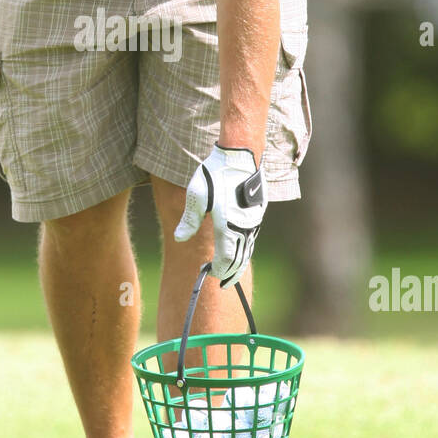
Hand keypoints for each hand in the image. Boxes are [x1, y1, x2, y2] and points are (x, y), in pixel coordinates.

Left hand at [174, 143, 267, 287]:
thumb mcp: (196, 196)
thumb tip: (179, 238)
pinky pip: (251, 236)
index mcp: (229, 225)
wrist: (240, 155)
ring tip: (230, 269)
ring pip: (248, 247)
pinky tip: (238, 246)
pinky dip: (244, 247)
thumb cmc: (215, 173)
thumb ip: (189, 220)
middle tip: (223, 282)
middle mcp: (244, 226)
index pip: (226, 259)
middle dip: (231, 272)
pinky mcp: (257, 211)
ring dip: (239, 261)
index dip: (220, 271)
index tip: (212, 275)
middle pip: (240, 258)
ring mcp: (253, 219)